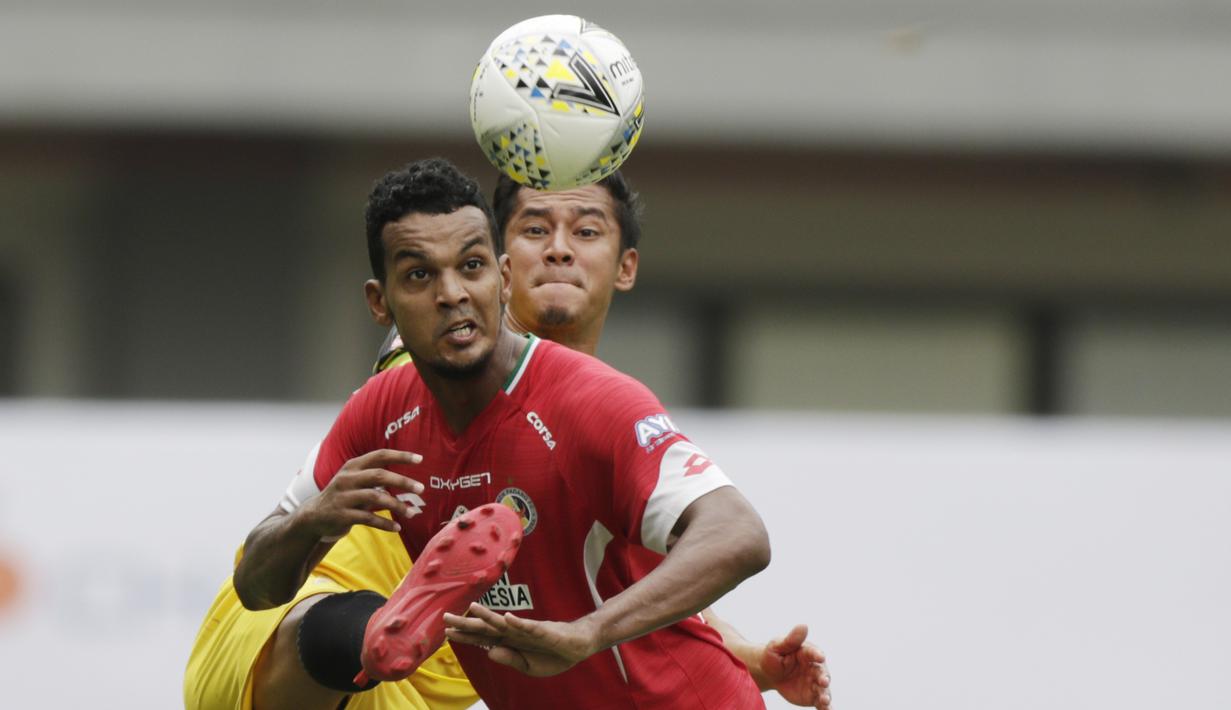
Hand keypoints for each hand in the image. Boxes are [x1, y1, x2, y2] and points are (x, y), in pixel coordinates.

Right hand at [296, 449, 423, 540]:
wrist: (314, 516)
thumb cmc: (344, 496)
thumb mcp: (355, 480)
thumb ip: (375, 475)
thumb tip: (406, 476)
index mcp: (353, 466)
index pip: (379, 455)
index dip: (400, 456)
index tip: (420, 459)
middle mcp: (347, 478)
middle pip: (379, 475)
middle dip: (402, 481)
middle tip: (421, 489)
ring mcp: (344, 497)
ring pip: (375, 497)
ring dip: (397, 505)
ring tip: (413, 512)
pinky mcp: (342, 515)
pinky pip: (368, 518)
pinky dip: (384, 523)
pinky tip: (397, 528)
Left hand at [444, 603, 600, 676]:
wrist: (579, 646)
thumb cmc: (553, 654)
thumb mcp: (528, 666)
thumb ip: (509, 659)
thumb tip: (488, 651)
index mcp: (510, 641)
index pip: (483, 638)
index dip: (465, 636)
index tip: (446, 633)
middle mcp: (515, 632)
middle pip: (487, 627)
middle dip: (466, 623)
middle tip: (445, 617)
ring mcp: (528, 630)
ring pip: (504, 622)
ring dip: (487, 615)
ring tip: (471, 608)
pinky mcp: (544, 630)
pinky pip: (529, 627)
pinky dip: (518, 623)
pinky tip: (506, 618)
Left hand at [759, 624, 830, 708]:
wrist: (770, 673)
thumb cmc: (774, 655)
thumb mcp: (778, 645)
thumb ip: (792, 639)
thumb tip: (803, 625)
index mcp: (807, 653)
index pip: (814, 652)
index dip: (817, 654)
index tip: (821, 656)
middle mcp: (815, 667)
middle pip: (822, 672)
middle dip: (824, 677)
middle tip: (823, 681)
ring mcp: (815, 683)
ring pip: (823, 689)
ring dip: (826, 695)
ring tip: (825, 701)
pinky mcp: (813, 696)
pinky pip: (821, 702)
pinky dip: (826, 707)